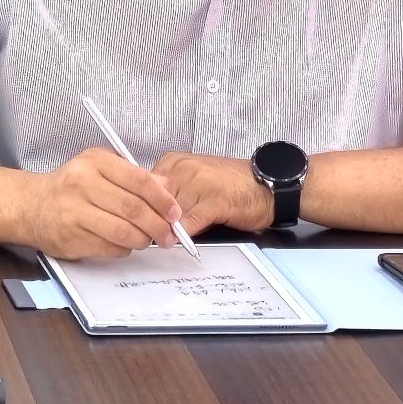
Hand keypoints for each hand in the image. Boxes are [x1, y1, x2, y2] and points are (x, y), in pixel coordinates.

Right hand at [20, 146, 183, 259]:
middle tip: (169, 234)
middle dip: (158, 225)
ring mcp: (74, 211)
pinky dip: (124, 249)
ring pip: (124, 232)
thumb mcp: (101, 169)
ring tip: (147, 240)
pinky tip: (122, 243)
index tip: (175, 212)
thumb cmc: (72, 187)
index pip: (139, 180)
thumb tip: (168, 189)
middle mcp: (82, 183)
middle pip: (134, 209)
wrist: (32, 206)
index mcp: (94, 161)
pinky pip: (110, 248)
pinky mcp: (71, 237)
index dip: (162, 199)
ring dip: (143, 240)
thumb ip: (135, 177)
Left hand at [152, 152, 275, 235]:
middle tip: (147, 236)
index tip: (136, 223)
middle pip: (152, 201)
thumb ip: (168, 193)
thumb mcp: (190, 181)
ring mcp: (198, 183)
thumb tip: (145, 214)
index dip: (140, 208)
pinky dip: (183, 234)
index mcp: (173, 162)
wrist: (266, 186)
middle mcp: (182, 169)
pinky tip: (181, 241)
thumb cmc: (229, 185)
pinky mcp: (214, 201)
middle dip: (151, 221)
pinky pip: (190, 222)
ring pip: (169, 213)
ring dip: (166, 230)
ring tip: (163, 241)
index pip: (143, 187)